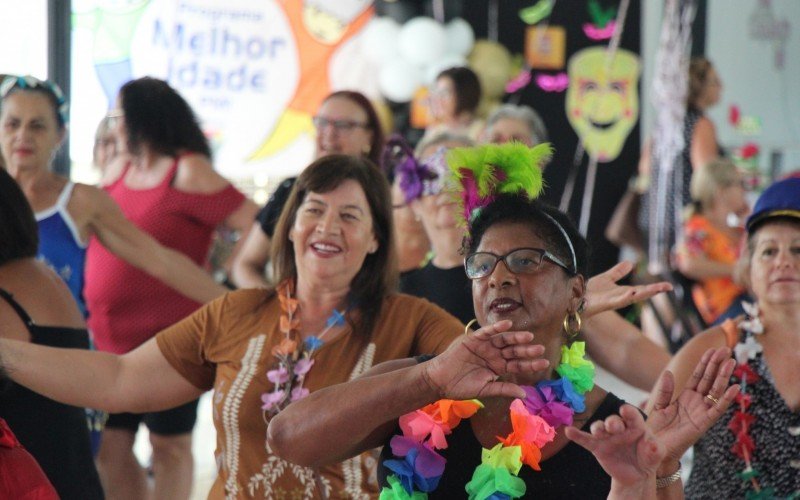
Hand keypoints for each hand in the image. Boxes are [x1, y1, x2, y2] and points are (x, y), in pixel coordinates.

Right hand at [422, 320, 548, 400]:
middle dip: (527, 350)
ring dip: (515, 337)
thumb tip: (525, 394)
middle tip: (540, 348)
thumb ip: (504, 388)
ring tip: (528, 336)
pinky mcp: (473, 339)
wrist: (440, 381)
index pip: (517, 364)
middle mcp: (493, 355)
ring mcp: (484, 346)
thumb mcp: (485, 390)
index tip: (545, 362)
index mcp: (498, 367)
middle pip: (513, 351)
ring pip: (503, 340)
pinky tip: (507, 324)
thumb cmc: (461, 387)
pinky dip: (496, 327)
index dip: (530, 363)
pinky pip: (486, 332)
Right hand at [566, 404, 664, 486]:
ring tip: (598, 431)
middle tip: (613, 426)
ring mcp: (607, 437)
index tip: (625, 410)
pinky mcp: (597, 447)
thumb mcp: (657, 454)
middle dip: (612, 422)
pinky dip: (577, 435)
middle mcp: (619, 428)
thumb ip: (656, 449)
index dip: (628, 412)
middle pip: (613, 420)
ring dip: (598, 428)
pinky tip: (569, 431)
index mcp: (635, 425)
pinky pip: (585, 440)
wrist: (637, 475)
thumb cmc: (648, 458)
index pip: (632, 416)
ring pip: (599, 428)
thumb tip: (652, 445)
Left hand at [584, 261, 671, 316]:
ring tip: (658, 289)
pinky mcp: (605, 303)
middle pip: (641, 294)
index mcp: (623, 292)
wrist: (575, 298)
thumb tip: (630, 263)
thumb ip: (618, 272)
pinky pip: (616, 300)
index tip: (669, 286)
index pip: (642, 289)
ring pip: (632, 297)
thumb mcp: (606, 278)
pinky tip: (632, 292)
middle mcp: (621, 297)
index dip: (655, 288)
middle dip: (654, 290)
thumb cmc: (589, 291)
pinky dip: (625, 296)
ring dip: (644, 293)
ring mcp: (613, 301)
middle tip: (668, 287)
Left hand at [647, 347, 738, 466]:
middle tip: (725, 349)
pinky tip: (735, 387)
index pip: (698, 376)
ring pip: (715, 391)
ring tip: (731, 361)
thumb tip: (668, 372)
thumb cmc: (657, 429)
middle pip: (709, 380)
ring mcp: (702, 412)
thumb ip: (665, 390)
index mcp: (686, 396)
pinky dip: (726, 399)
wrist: (654, 447)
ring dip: (723, 376)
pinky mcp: (704, 423)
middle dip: (717, 365)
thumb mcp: (659, 405)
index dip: (705, 363)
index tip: (712, 349)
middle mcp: (697, 402)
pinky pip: (717, 409)